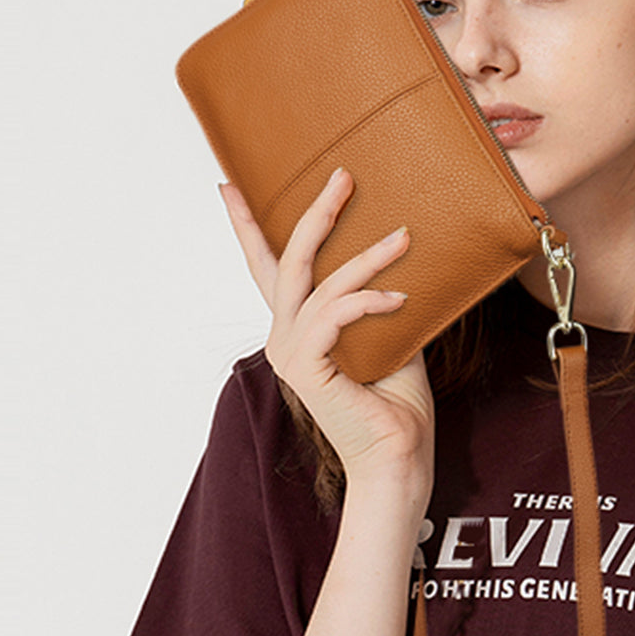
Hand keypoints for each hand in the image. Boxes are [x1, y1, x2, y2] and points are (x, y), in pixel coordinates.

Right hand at [220, 170, 434, 492]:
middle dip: (316, 214)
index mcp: (301, 330)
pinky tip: (401, 300)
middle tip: (343, 176)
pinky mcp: (306, 369)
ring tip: (404, 236)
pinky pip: (333, 315)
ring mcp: (292, 353)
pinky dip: (368, 300)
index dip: (248, 227)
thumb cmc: (398, 405)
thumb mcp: (393, 339)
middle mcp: (286, 337)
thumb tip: (405, 260)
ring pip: (321, 284)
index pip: (268, 269)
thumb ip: (383, 304)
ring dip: (366, 256)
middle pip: (290, 260)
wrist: (398, 459)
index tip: (229, 186)